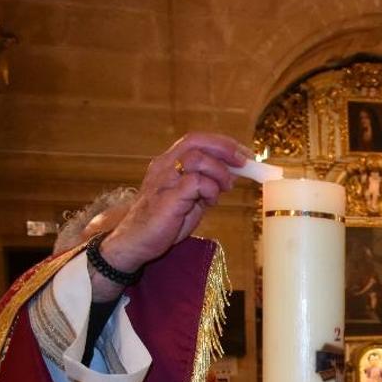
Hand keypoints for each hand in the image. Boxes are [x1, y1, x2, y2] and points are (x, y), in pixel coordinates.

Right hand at [100, 133, 247, 274]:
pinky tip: (209, 202)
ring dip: (218, 172)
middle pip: (196, 141)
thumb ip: (208, 184)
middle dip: (224, 149)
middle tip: (243, 163)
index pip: (197, 140)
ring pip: (197, 158)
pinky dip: (210, 189)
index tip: (244, 154)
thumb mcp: (192, 198)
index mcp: (170, 162)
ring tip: (223, 189)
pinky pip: (195, 182)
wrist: (137, 241)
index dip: (223, 143)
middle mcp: (164, 165)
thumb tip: (233, 174)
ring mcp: (164, 180)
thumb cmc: (165, 221)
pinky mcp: (167, 198)